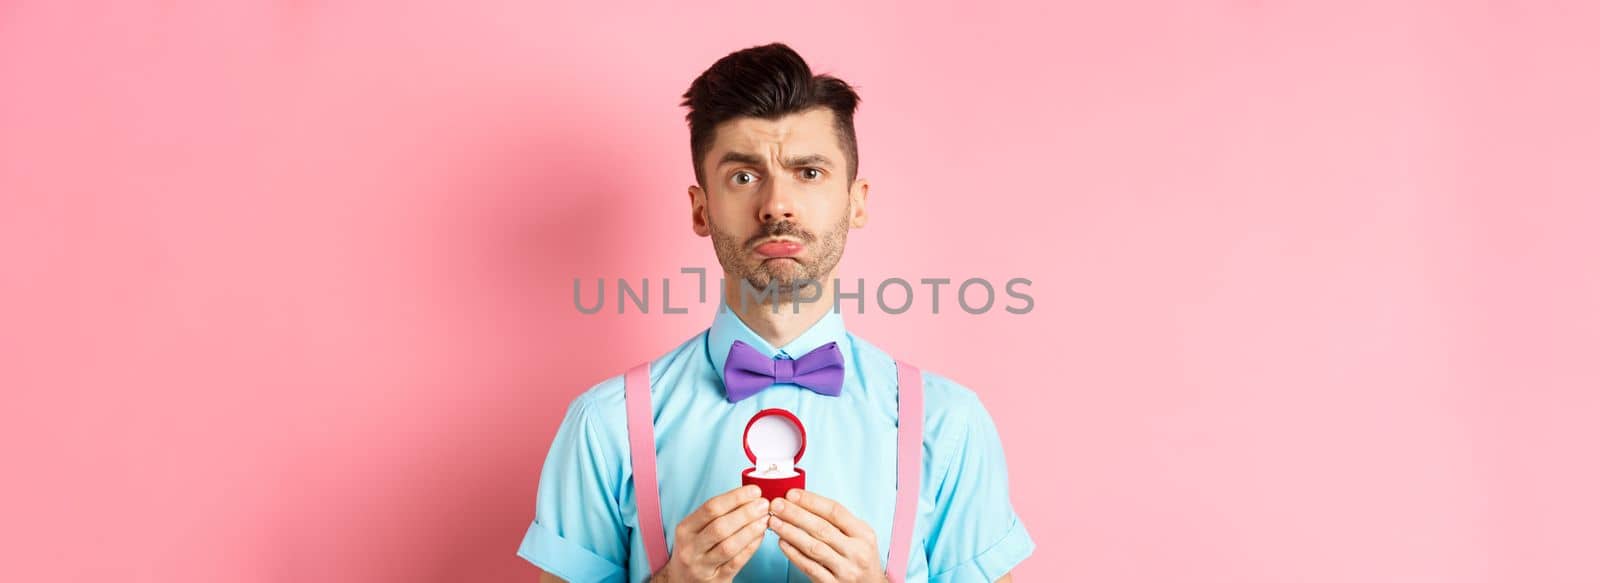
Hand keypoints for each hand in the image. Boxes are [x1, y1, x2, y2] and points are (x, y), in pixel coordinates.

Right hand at [653, 485, 769, 582]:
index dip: (735, 497)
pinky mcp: (716, 580)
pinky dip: (751, 548)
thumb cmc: (695, 550)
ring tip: (765, 519)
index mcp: (685, 529)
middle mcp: (690, 548)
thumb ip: (717, 515)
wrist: (683, 581)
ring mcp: (702, 566)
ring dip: (750, 530)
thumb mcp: (695, 531)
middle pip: (720, 526)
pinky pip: (736, 562)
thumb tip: (748, 496)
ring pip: (729, 546)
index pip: (710, 508)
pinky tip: (760, 537)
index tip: (754, 491)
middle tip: (763, 504)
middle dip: (746, 513)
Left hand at [768, 489, 885, 582]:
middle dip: (795, 514)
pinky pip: (809, 567)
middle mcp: (857, 552)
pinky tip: (782, 543)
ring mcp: (845, 570)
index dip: (811, 500)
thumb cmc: (860, 558)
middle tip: (776, 505)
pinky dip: (794, 554)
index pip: (835, 511)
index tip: (791, 494)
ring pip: (813, 547)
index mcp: (863, 534)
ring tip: (774, 522)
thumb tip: (803, 501)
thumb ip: (837, 521)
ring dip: (791, 532)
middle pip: (822, 528)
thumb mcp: (859, 536)